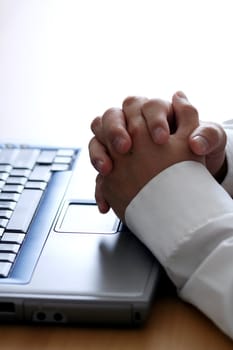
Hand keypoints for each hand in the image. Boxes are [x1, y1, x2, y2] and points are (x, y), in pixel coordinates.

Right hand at [93, 92, 204, 220]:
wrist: (191, 178)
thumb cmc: (200, 152)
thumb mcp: (211, 142)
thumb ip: (207, 135)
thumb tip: (195, 141)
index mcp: (157, 114)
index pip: (146, 105)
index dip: (152, 119)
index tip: (161, 138)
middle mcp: (134, 125)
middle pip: (112, 116)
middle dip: (115, 130)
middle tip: (124, 147)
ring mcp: (120, 146)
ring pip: (97, 139)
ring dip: (98, 153)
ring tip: (107, 170)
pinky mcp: (115, 167)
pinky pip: (99, 172)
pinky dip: (100, 186)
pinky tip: (106, 201)